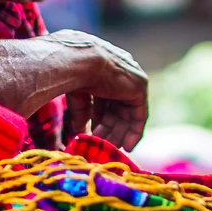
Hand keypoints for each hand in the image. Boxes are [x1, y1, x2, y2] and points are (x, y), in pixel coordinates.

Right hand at [51, 30, 148, 150]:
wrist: (79, 62)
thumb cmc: (71, 74)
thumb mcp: (76, 95)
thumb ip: (82, 111)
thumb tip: (80, 129)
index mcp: (105, 70)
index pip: (107, 98)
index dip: (100, 118)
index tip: (93, 133)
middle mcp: (121, 73)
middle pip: (118, 107)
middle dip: (109, 128)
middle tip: (100, 144)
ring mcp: (131, 79)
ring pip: (128, 113)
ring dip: (118, 132)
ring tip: (108, 148)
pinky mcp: (139, 87)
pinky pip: (140, 115)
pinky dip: (135, 131)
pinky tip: (127, 146)